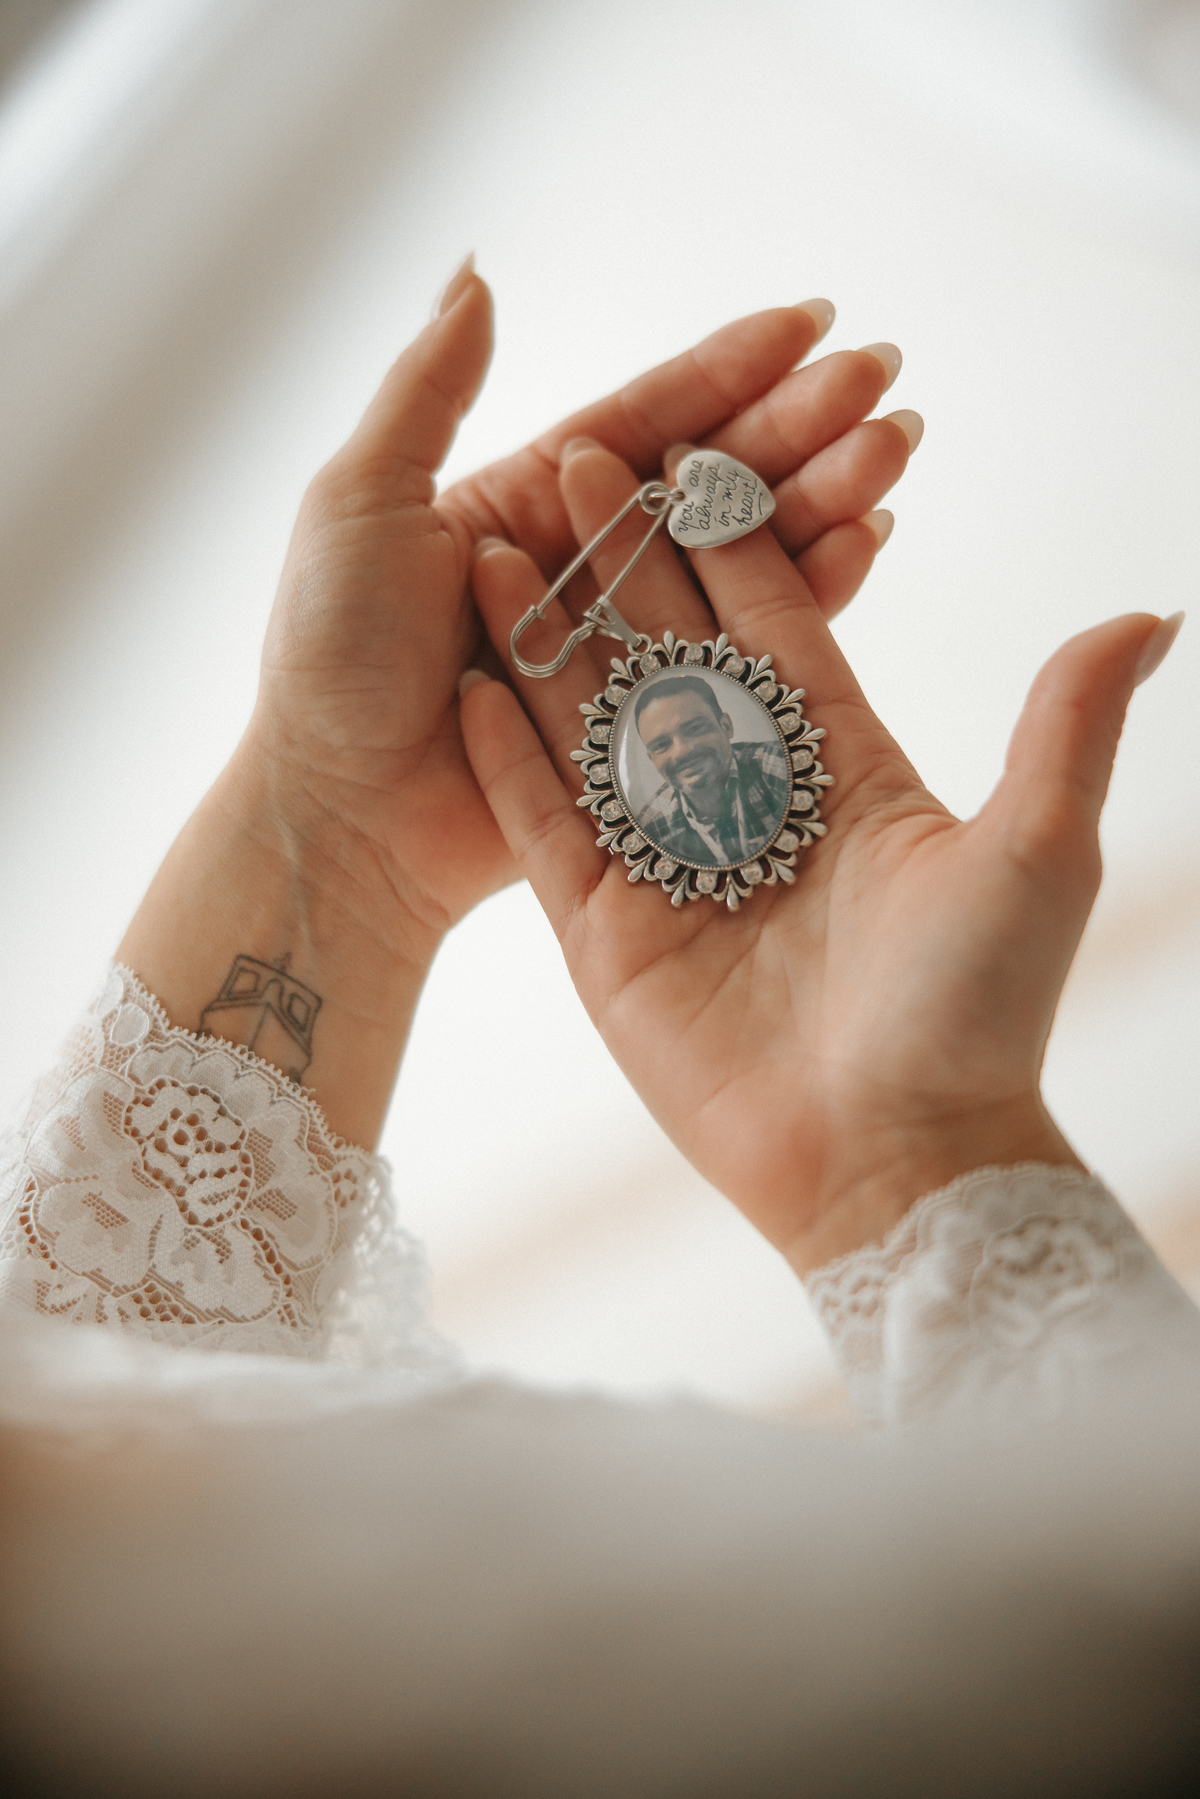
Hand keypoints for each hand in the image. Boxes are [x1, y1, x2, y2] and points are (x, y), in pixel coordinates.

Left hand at [256, 269, 914, 945]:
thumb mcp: (359, 501)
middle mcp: (590, 565)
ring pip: (745, 556)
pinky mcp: (660, 719)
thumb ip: (426, 391)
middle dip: (803, 427)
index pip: (647, 420)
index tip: (810, 324)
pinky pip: (747, 646)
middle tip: (884, 384)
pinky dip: (808, 594)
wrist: (341, 808)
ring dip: (823, 498)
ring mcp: (630, 643)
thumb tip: (477, 271)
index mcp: (531, 502)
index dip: (729, 370)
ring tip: (892, 452)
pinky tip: (865, 541)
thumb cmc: (331, 657)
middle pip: (715, 482)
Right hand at [461, 439, 1181, 1269]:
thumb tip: (1148, 614)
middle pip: (666, 655)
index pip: (771, 623)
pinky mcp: (605, 933)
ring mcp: (667, 864)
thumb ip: (1066, 724)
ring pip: (591, 728)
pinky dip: (507, 760)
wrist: (893, 1163)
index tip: (683, 448)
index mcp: (841, 767)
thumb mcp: (1036, 849)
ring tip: (489, 549)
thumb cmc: (977, 1010)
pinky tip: (468, 683)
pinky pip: (544, 829)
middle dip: (617, 562)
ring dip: (543, 640)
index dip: (727, 537)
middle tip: (567, 464)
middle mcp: (746, 802)